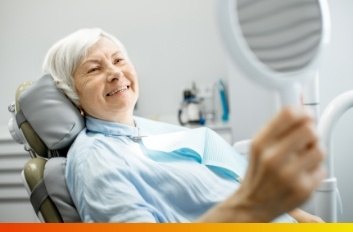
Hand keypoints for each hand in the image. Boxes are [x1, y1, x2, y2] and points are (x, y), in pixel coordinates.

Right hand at [198, 107, 324, 221]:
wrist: (253, 203)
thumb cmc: (258, 174)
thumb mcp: (258, 146)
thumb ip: (277, 128)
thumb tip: (300, 110)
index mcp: (261, 143)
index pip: (289, 114)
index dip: (302, 112)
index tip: (305, 116)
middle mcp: (273, 158)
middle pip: (309, 129)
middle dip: (310, 132)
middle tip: (305, 139)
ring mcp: (289, 174)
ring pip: (319, 149)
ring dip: (314, 151)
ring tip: (304, 157)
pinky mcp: (303, 189)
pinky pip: (322, 169)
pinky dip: (315, 170)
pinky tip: (302, 173)